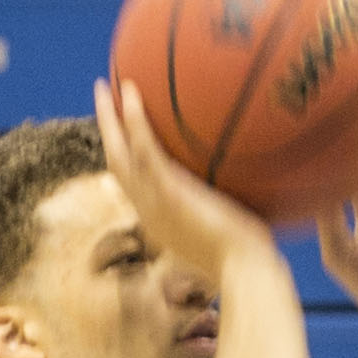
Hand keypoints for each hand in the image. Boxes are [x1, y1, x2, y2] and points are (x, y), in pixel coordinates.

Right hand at [90, 78, 273, 283]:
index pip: (134, 183)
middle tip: (104, 97)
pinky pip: (145, 150)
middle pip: (116, 164)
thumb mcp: (233, 233)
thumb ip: (230, 210)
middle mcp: (149, 211)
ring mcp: (155, 203)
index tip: (124, 131)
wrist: (246, 273)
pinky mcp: (168, 193)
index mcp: (160, 220)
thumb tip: (254, 190)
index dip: (125, 155)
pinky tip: (132, 91)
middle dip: (108, 130)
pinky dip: (135, 120)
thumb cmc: (249, 261)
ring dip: (110, 118)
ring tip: (106, 85)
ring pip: (119, 154)